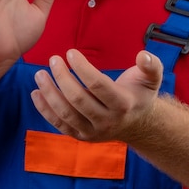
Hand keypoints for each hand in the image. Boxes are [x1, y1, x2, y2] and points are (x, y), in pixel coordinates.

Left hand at [31, 49, 162, 142]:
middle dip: (62, 78)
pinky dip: (45, 110)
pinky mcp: (80, 136)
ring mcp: (92, 131)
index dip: (82, 68)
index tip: (70, 52)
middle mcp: (106, 121)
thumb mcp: (152, 78)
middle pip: (78, 99)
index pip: (98, 85)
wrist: (138, 124)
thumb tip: (144, 55)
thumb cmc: (140, 94)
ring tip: (39, 74)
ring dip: (49, 93)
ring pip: (66, 114)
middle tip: (53, 59)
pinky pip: (59, 124)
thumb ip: (152, 65)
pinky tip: (36, 93)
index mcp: (122, 104)